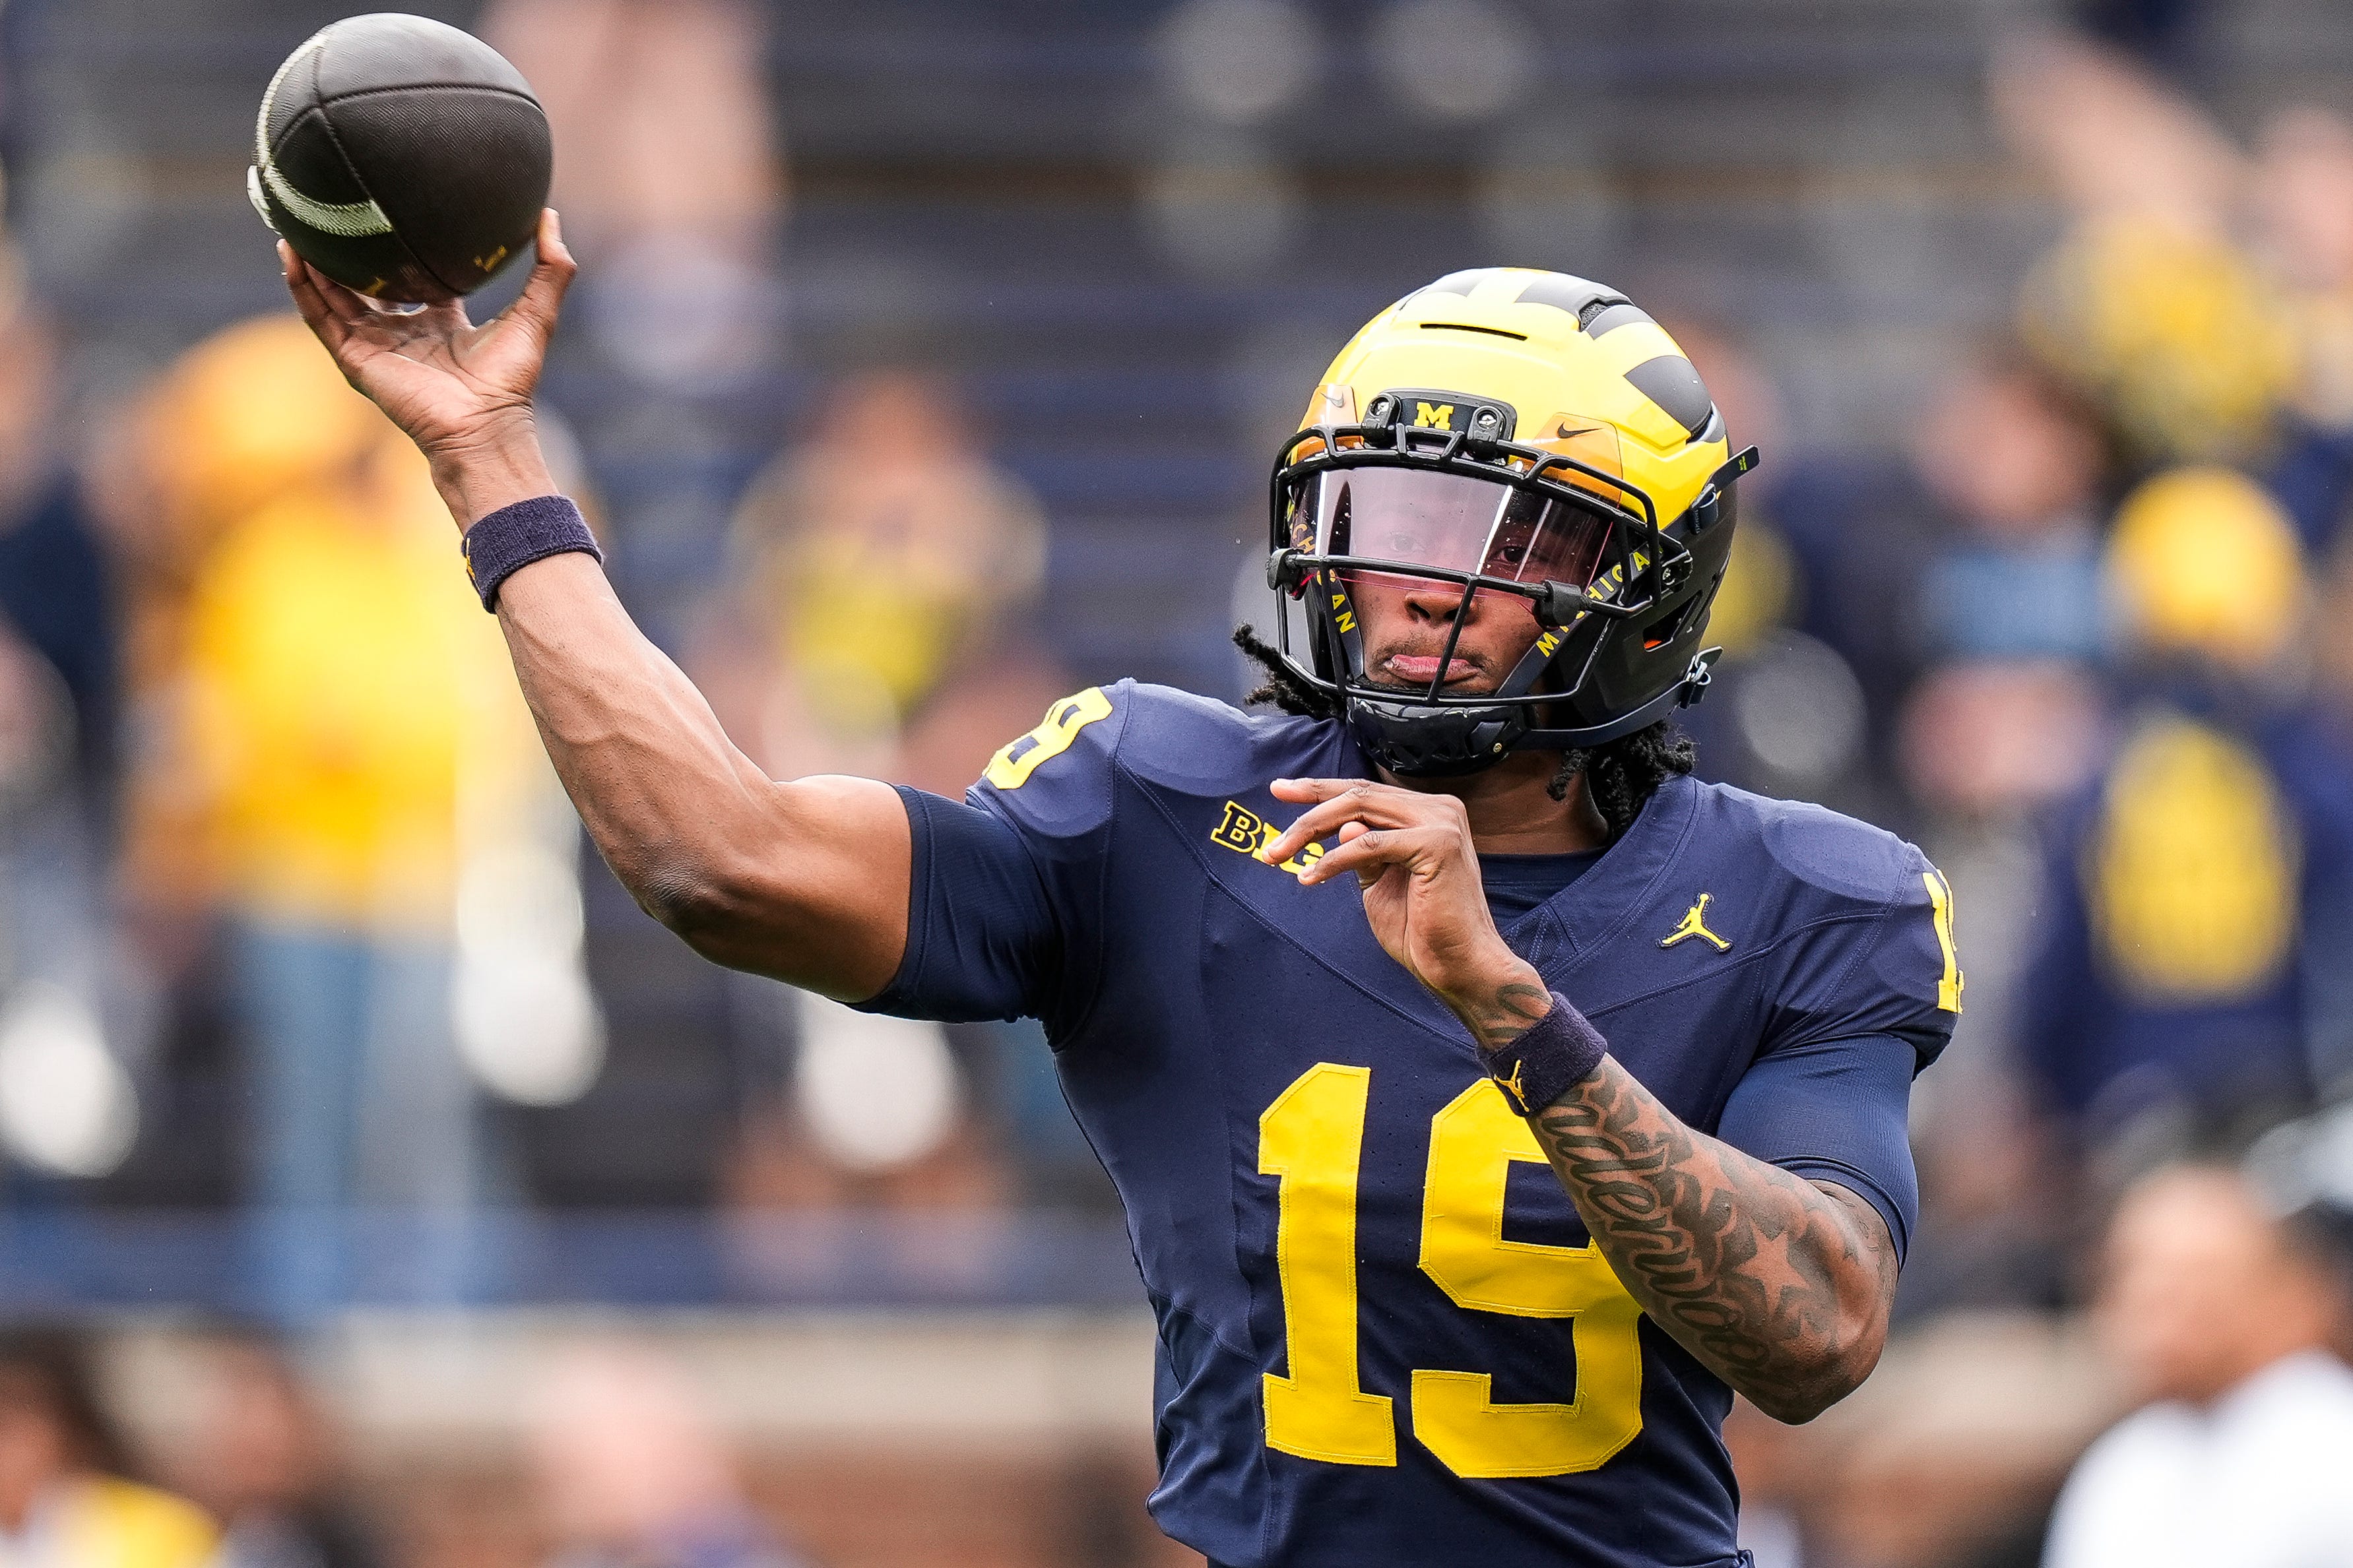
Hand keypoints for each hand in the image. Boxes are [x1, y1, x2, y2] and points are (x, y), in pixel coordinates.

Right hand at [281, 207, 572, 522]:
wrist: (483, 425)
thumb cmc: (510, 380)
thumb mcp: (535, 314)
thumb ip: (550, 269)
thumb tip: (550, 216)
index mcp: (440, 322)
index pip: (411, 278)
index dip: (398, 247)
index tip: (388, 210)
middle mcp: (404, 332)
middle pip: (364, 283)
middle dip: (346, 250)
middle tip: (332, 209)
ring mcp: (375, 345)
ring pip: (334, 294)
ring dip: (314, 259)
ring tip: (299, 218)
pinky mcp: (355, 358)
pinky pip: (320, 315)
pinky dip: (304, 285)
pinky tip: (291, 251)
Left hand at [1262, 778, 1551, 1047]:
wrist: (1458, 966)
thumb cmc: (1422, 931)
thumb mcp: (1379, 882)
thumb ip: (1361, 851)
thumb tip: (1340, 825)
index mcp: (1428, 814)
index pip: (1365, 793)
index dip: (1319, 790)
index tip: (1280, 790)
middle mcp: (1440, 809)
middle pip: (1358, 795)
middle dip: (1306, 809)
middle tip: (1271, 834)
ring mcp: (1442, 822)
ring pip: (1359, 810)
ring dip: (1310, 831)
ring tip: (1279, 855)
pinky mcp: (1438, 843)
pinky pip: (1369, 844)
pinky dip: (1333, 860)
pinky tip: (1310, 878)